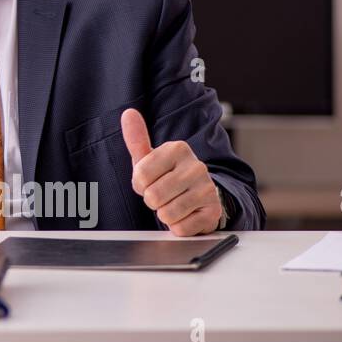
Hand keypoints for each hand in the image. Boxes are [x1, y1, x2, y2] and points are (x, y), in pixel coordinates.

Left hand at [120, 108, 223, 235]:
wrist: (199, 195)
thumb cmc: (167, 176)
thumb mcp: (149, 158)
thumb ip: (137, 138)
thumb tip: (128, 113)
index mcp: (177, 149)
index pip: (140, 176)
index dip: (140, 185)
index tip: (149, 181)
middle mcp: (196, 166)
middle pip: (153, 196)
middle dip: (152, 201)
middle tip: (162, 195)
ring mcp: (208, 189)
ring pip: (167, 213)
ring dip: (165, 214)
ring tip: (173, 203)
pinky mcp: (213, 212)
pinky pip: (181, 228)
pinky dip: (178, 226)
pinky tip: (186, 215)